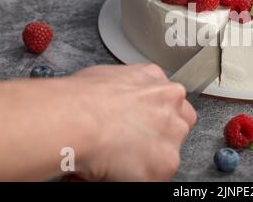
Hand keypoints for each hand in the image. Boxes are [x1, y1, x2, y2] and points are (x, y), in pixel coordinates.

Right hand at [71, 64, 195, 180]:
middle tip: (130, 143)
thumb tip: (116, 101)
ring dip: (148, 157)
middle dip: (158, 135)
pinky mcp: (167, 161)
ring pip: (168, 150)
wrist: (76, 120)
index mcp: (155, 77)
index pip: (166, 98)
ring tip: (117, 157)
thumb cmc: (79, 100)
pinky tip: (115, 169)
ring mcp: (173, 131)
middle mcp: (171, 101)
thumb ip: (127, 88)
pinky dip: (137, 177)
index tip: (137, 124)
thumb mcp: (106, 76)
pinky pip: (155, 174)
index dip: (151, 115)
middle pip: (176, 122)